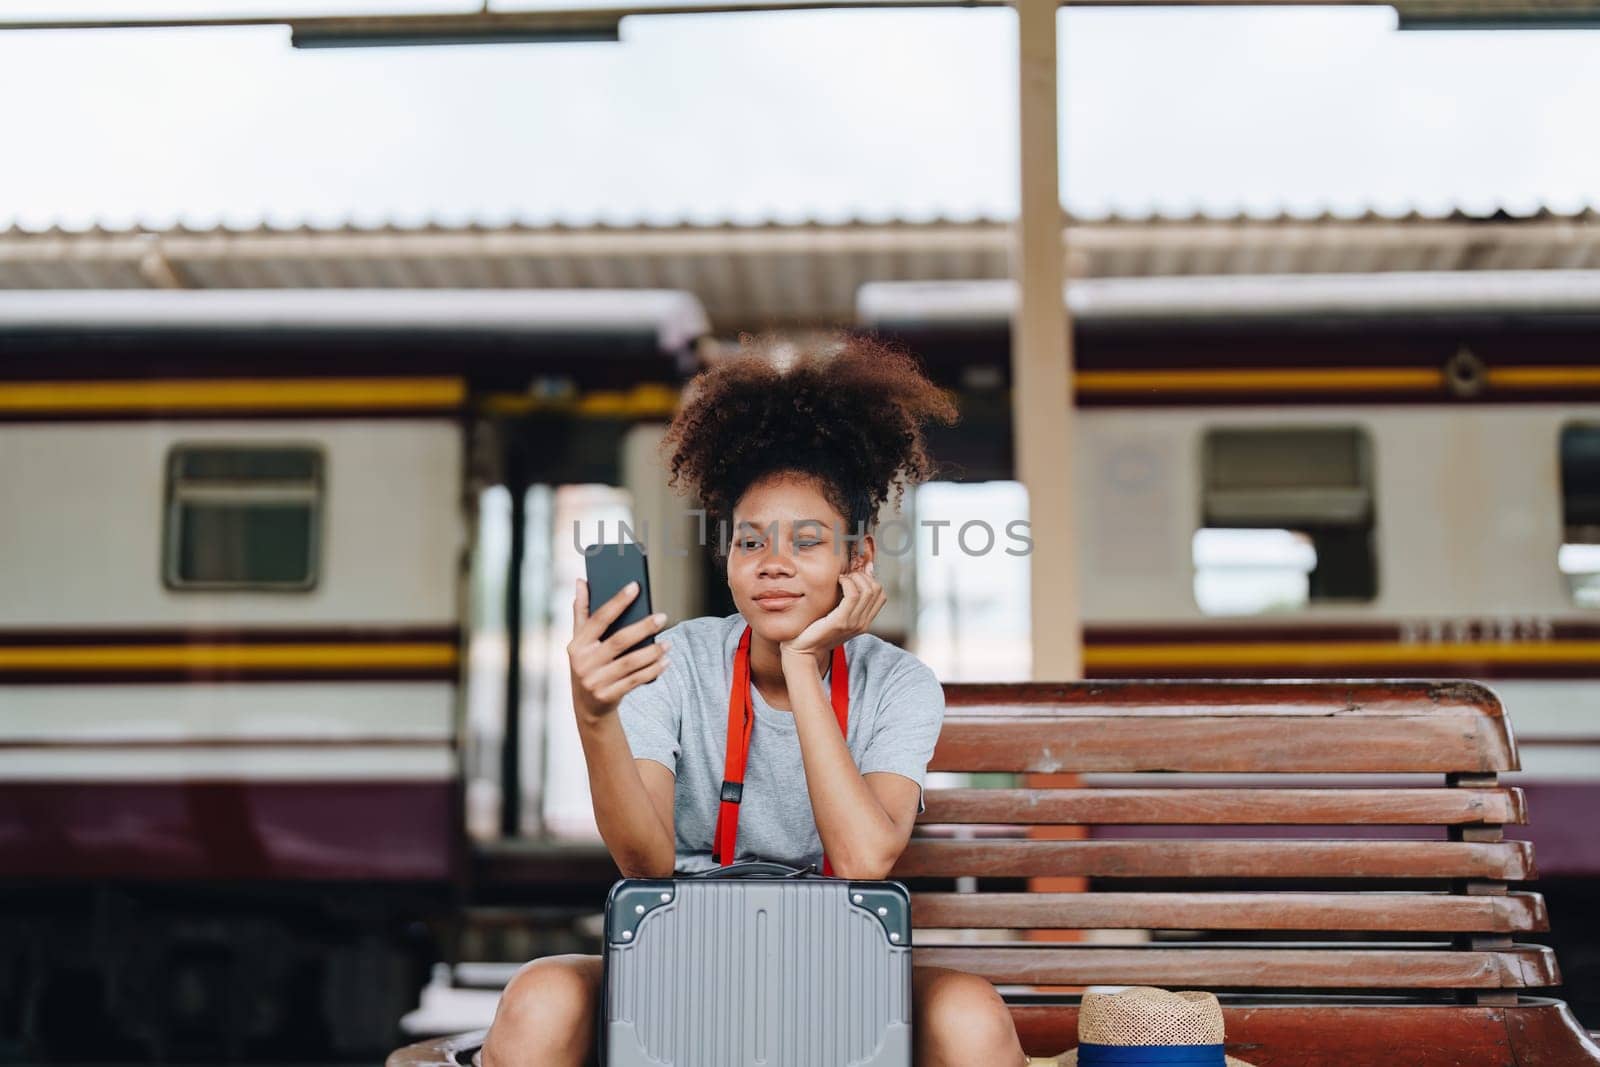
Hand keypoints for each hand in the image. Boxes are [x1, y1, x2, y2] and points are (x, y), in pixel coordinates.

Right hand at [567, 578, 669, 722]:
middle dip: (642, 628)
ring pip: (630, 663)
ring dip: (652, 652)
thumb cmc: (588, 664)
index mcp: (577, 644)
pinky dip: (652, 671)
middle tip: (662, 617)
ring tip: (668, 643)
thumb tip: (580, 581)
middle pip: (618, 641)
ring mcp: (595, 681)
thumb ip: (581, 612)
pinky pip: (635, 681)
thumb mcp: (580, 641)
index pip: (599, 619)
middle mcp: (583, 662)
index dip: (617, 602)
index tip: (635, 586)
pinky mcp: (607, 696)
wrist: (587, 706)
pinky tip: (665, 662)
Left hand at [780, 559, 884, 666]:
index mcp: (864, 622)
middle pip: (876, 590)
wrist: (805, 650)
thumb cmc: (817, 629)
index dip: (870, 579)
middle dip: (863, 576)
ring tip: (842, 578)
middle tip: (847, 576)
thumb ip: (848, 600)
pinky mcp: (840, 621)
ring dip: (855, 577)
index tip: (853, 576)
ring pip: (867, 591)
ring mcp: (853, 623)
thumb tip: (856, 575)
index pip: (881, 595)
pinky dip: (847, 582)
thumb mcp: (837, 614)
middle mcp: (862, 623)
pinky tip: (838, 581)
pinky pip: (852, 596)